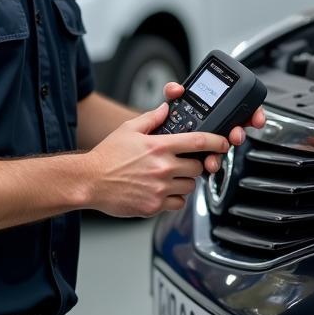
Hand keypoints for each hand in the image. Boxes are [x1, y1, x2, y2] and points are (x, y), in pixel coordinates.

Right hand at [83, 102, 230, 217]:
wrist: (89, 181)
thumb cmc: (107, 156)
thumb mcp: (128, 129)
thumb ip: (151, 118)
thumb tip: (166, 109)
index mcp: (159, 146)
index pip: (199, 142)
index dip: (217, 142)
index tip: (224, 143)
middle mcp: (163, 167)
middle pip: (197, 167)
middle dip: (194, 164)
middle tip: (182, 163)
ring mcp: (160, 188)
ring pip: (189, 186)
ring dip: (184, 181)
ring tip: (169, 177)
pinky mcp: (154, 206)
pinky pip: (178, 204)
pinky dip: (175, 198)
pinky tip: (162, 190)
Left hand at [162, 81, 265, 173]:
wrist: (149, 146)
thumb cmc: (162, 123)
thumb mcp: (168, 105)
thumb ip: (172, 92)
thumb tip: (178, 89)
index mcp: (212, 110)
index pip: (238, 108)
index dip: (251, 112)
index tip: (256, 117)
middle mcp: (215, 127)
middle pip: (235, 130)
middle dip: (239, 133)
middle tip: (236, 135)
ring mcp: (210, 144)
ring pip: (224, 149)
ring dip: (222, 154)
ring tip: (215, 156)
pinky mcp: (202, 159)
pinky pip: (212, 162)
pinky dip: (212, 163)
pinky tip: (207, 164)